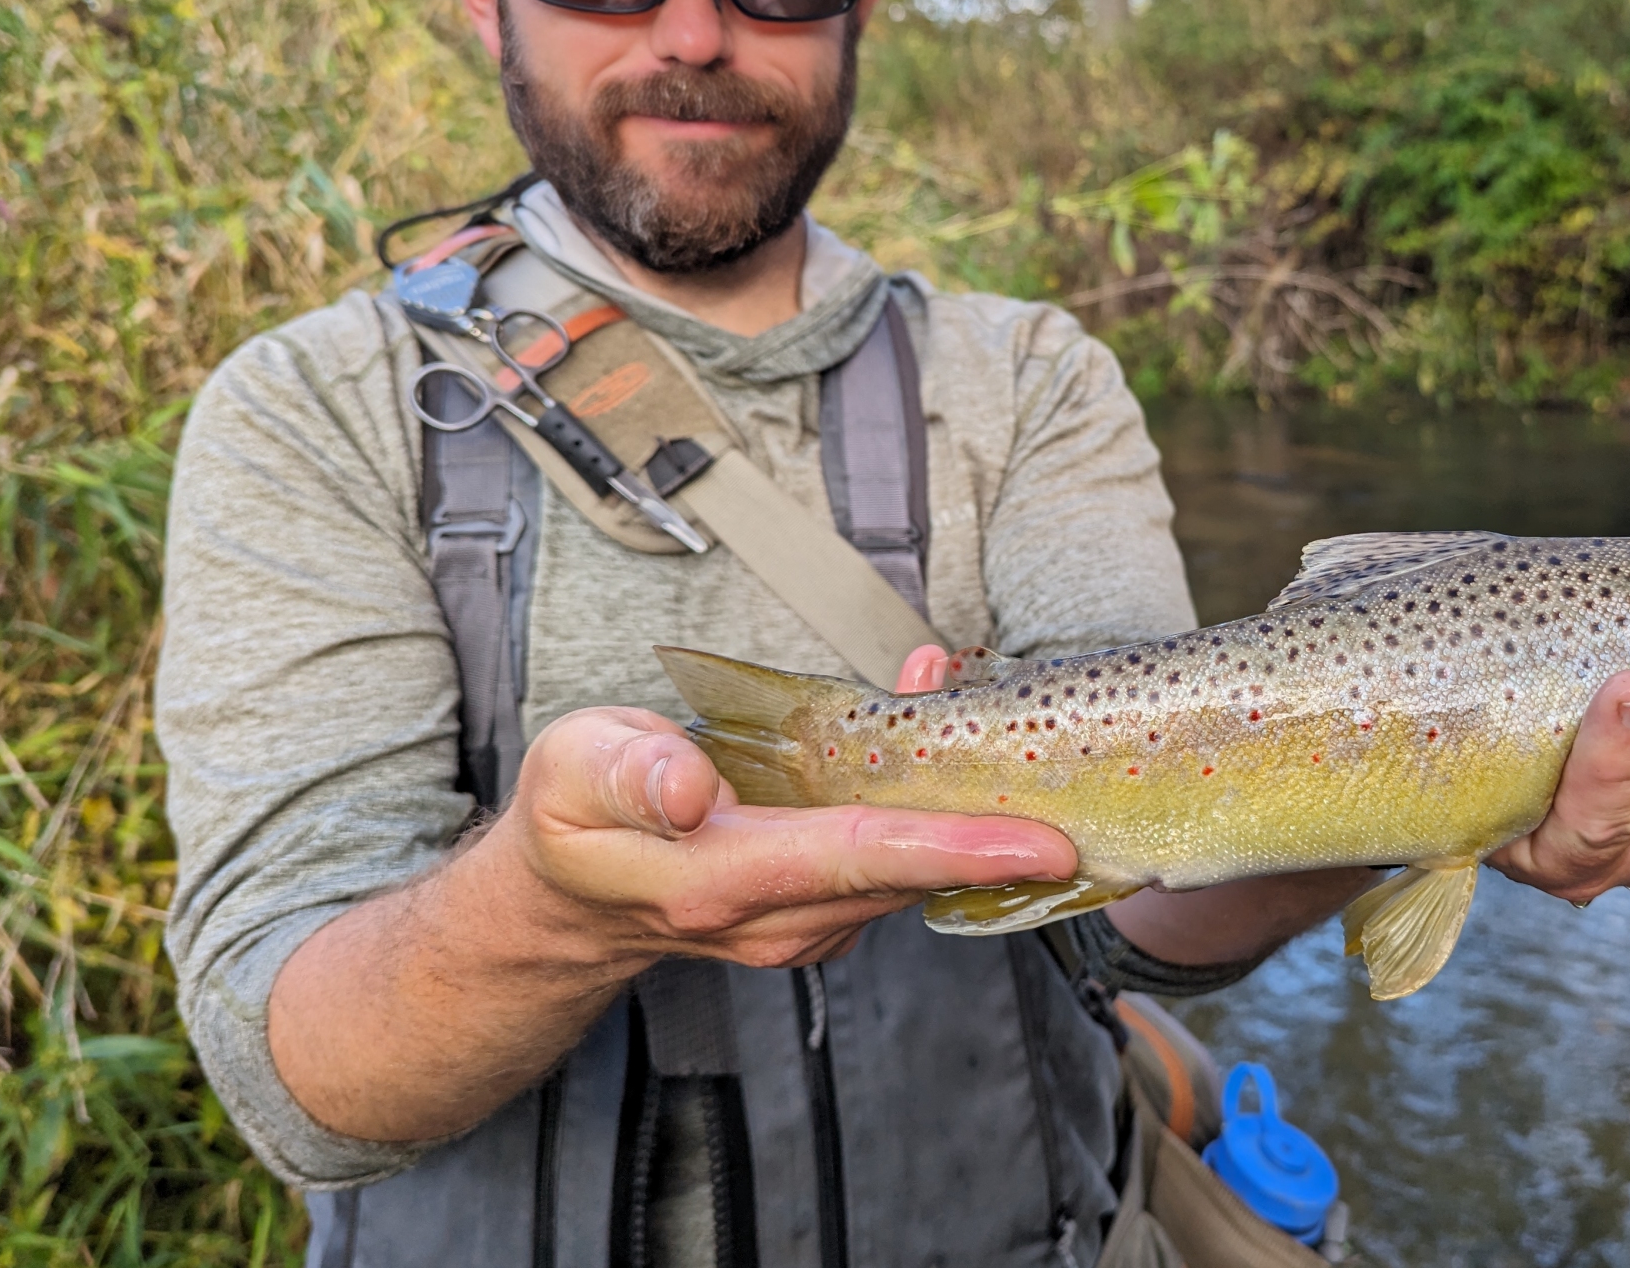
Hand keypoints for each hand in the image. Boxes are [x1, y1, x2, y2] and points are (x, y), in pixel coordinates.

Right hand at [504, 704, 1075, 968]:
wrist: (566, 900)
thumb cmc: (573, 819)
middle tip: (1063, 754)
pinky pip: (895, 856)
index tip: (1042, 844)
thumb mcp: (574, 771)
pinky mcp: (822, 911)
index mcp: (723, 882)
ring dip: (961, 798)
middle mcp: (780, 919)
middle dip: (993, 816)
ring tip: (985, 707)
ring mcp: (806, 923)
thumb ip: (631, 773)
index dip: (957, 848)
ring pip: (911, 861)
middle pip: (911, 865)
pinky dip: (927, 803)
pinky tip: (933, 731)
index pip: (863, 861)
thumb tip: (689, 787)